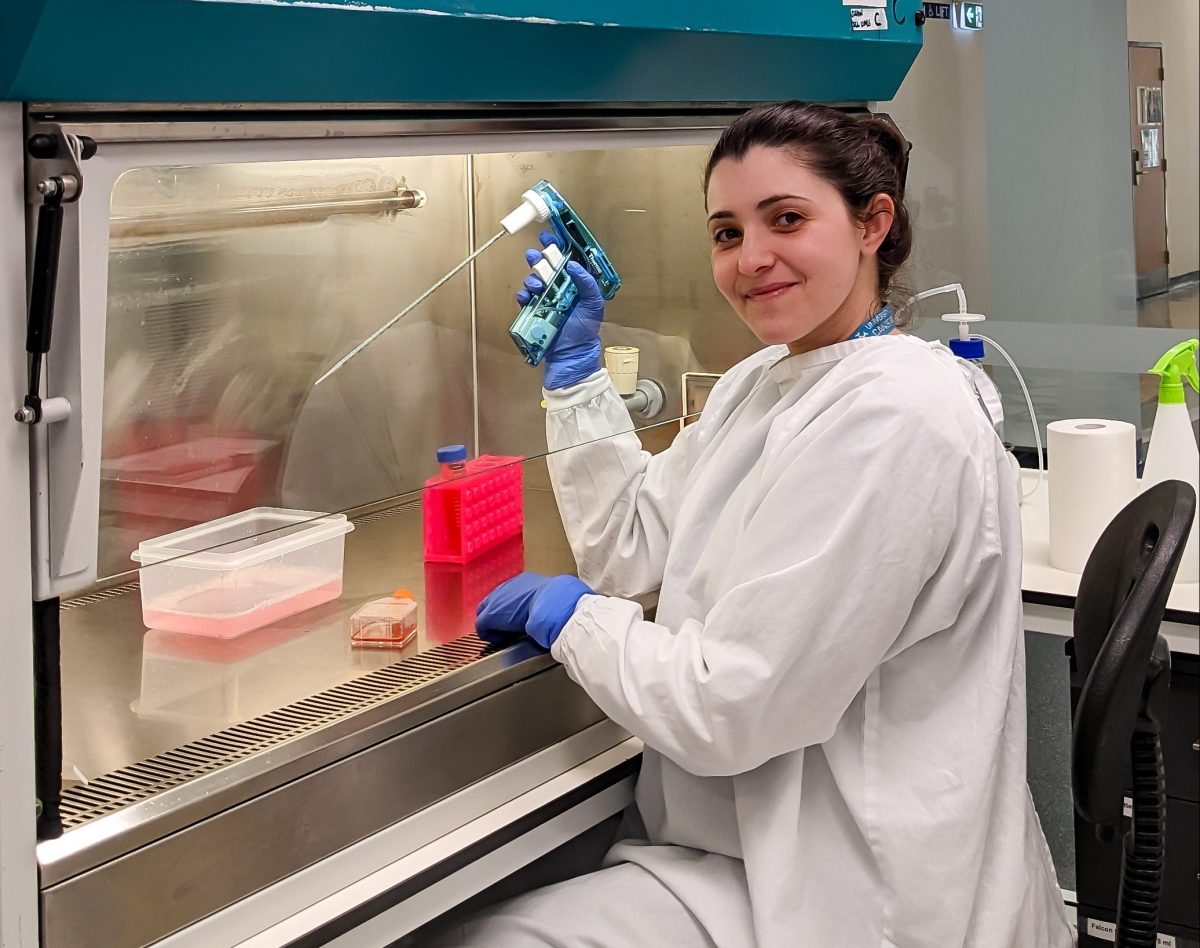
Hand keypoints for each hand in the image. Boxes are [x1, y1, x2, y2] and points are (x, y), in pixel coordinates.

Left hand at [476, 571, 593, 649]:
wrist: (560, 608)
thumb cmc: (566, 604)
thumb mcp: (560, 598)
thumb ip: (552, 601)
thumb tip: (560, 608)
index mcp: (528, 580)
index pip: (512, 594)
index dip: (512, 608)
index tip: (517, 620)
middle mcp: (510, 585)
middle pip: (495, 600)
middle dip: (499, 615)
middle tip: (507, 631)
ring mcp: (499, 598)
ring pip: (487, 611)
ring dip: (494, 625)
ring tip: (503, 637)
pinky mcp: (492, 614)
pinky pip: (483, 625)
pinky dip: (489, 634)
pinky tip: (500, 640)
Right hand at [516, 231, 606, 388]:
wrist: (571, 355)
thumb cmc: (584, 330)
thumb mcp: (594, 304)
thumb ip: (587, 283)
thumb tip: (573, 266)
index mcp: (575, 284)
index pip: (565, 260)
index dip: (557, 247)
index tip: (548, 236)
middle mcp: (559, 288)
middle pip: (546, 266)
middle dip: (539, 258)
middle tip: (535, 255)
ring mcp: (545, 299)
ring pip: (534, 279)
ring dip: (533, 277)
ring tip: (536, 283)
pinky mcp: (534, 311)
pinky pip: (525, 298)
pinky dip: (523, 294)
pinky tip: (526, 295)